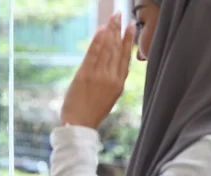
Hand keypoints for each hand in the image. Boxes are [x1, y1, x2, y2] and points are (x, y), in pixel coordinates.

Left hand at [60, 13, 135, 128]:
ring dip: (110, 31)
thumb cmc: (91, 113)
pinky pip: (93, 54)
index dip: (128, 40)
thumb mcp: (108, 98)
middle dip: (119, 30)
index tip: (130, 27)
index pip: (125, 57)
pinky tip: (102, 29)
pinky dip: (98, 41)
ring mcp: (99, 76)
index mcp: (118, 84)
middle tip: (120, 15)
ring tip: (113, 17)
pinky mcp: (85, 75)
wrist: (80, 125)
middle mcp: (111, 78)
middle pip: (117, 49)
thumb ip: (112, 81)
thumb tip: (112, 68)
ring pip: (107, 49)